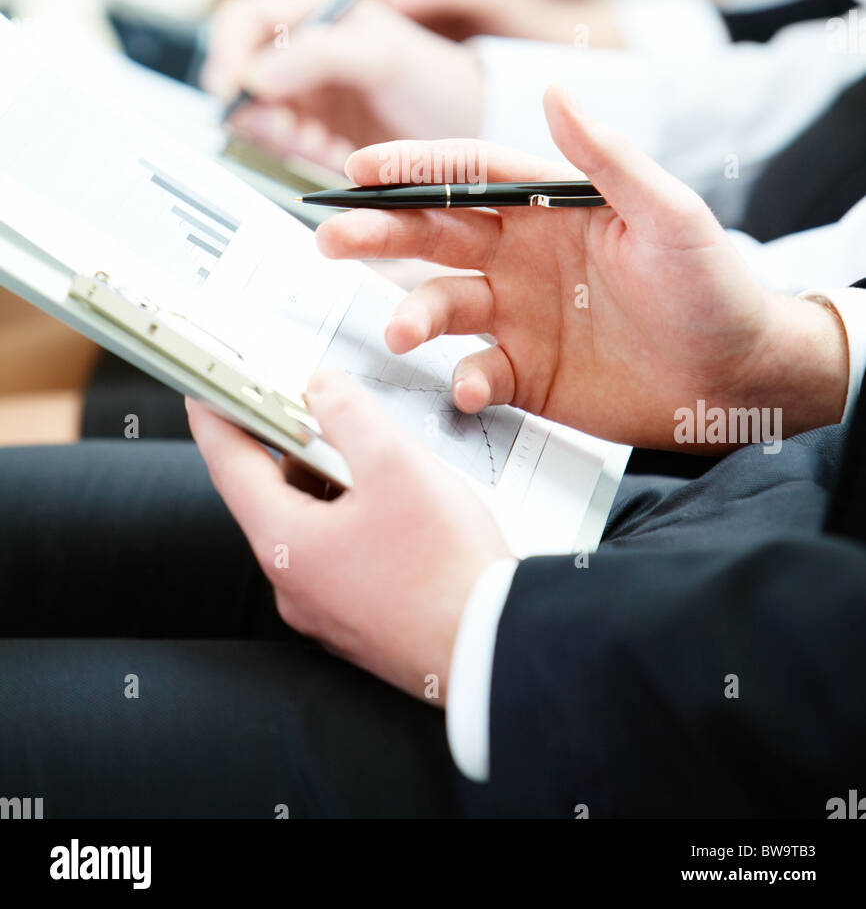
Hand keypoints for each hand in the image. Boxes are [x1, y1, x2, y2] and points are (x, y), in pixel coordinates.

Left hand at [187, 370, 510, 700]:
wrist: (493, 648)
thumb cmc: (447, 571)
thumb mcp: (394, 463)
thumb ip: (348, 413)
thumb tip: (322, 389)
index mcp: (286, 543)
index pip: (229, 466)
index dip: (215, 417)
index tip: (204, 391)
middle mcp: (295, 582)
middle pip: (275, 493)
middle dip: (297, 446)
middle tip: (322, 410)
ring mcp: (326, 606)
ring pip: (313, 524)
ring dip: (334, 484)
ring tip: (383, 464)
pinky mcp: (359, 618)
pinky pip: (341, 553)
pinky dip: (356, 519)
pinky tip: (399, 509)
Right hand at [202, 0, 483, 161]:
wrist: (468, 129)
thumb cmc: (435, 79)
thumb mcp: (384, 55)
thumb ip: (320, 54)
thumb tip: (255, 74)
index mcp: (315, 13)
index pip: (243, 19)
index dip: (226, 51)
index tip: (232, 91)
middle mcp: (301, 52)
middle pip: (240, 74)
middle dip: (255, 108)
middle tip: (287, 130)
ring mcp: (306, 94)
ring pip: (256, 117)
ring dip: (279, 137)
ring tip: (321, 144)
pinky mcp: (313, 133)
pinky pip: (282, 148)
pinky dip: (299, 155)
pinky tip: (333, 154)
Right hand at [317, 87, 847, 450]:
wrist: (740, 377)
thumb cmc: (714, 285)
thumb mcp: (667, 214)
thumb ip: (608, 158)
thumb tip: (556, 90)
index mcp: (548, 207)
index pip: (466, 174)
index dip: (412, 168)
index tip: (358, 169)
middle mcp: (522, 255)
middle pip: (432, 234)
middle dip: (378, 233)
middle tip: (333, 239)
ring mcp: (520, 316)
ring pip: (441, 305)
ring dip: (412, 314)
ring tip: (399, 330)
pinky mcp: (527, 374)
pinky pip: (475, 372)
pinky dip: (463, 380)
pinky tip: (471, 386)